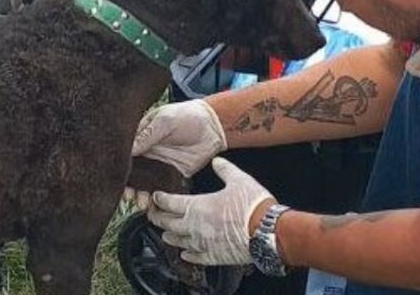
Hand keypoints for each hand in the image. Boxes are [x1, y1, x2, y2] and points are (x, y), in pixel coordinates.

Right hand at [124, 99, 227, 208]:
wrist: (214, 126)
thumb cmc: (187, 116)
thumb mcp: (165, 120)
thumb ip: (147, 135)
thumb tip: (129, 149)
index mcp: (141, 137)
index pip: (125, 154)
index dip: (119, 167)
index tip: (117, 179)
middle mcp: (147, 153)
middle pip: (132, 173)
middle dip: (129, 186)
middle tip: (129, 196)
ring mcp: (159, 165)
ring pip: (145, 183)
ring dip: (141, 194)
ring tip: (142, 203)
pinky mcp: (172, 175)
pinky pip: (162, 188)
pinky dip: (158, 198)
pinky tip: (154, 205)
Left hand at [147, 158, 274, 265]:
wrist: (268, 232)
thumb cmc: (253, 206)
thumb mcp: (239, 180)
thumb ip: (225, 170)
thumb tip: (217, 161)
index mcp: (198, 206)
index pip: (170, 203)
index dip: (159, 199)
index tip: (155, 197)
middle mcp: (195, 226)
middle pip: (168, 223)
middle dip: (157, 218)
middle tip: (151, 215)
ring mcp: (203, 243)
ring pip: (178, 241)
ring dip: (169, 236)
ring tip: (165, 234)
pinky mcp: (213, 257)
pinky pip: (195, 257)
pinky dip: (187, 255)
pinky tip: (184, 254)